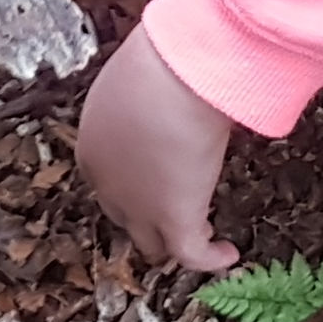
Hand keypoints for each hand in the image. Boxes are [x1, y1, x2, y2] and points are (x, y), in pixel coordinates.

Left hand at [76, 28, 237, 272]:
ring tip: (203, 236)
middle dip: (146, 216)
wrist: (175, 74)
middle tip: (177, 207)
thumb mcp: (143, 80)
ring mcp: (138, 207)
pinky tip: (229, 255)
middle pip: (123, 214)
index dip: (132, 184)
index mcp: (93, 146)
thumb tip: (178, 92)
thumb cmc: (161, 61)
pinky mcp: (174, 219)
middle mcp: (107, 183)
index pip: (109, 178)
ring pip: (152, 241)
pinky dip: (210, 260)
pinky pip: (191, 253)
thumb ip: (151, 98)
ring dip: (174, 243)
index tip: (158, 178)